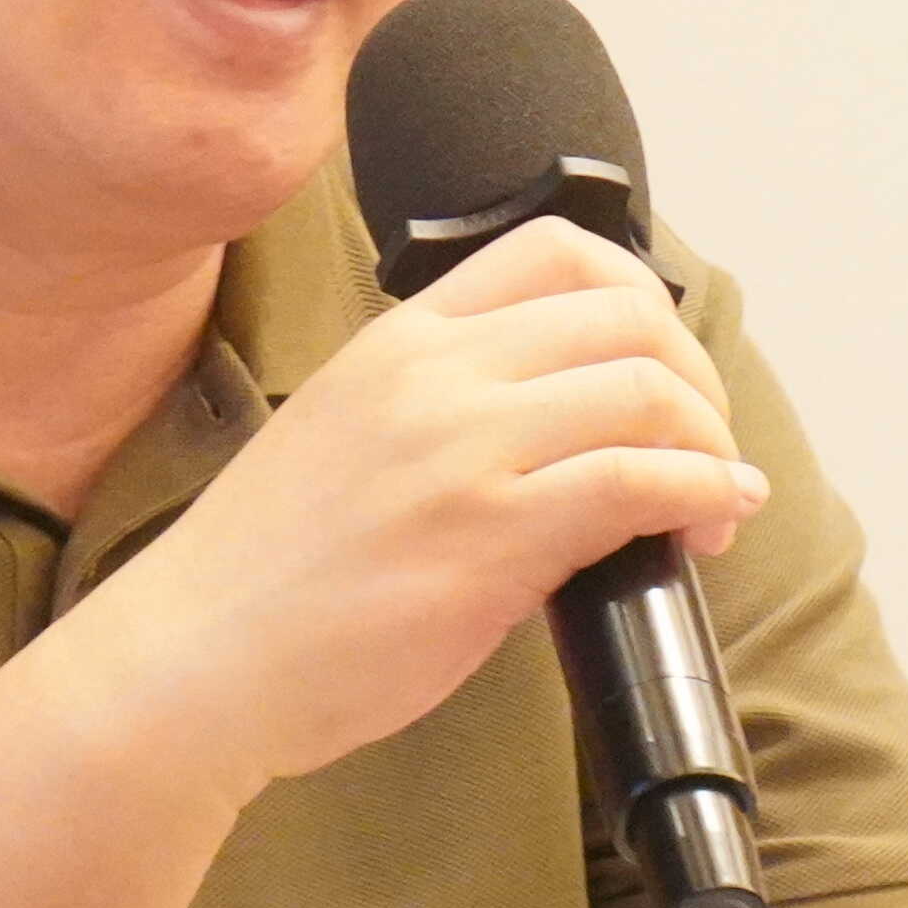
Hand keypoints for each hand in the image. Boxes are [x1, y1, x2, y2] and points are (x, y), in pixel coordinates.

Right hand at [66, 216, 761, 793]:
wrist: (192, 659)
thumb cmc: (263, 574)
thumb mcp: (345, 435)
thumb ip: (440, 411)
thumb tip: (560, 442)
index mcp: (399, 339)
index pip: (556, 249)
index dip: (641, 296)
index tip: (660, 365)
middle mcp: (434, 373)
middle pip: (626, 315)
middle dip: (696, 377)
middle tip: (705, 444)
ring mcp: (462, 449)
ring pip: (646, 390)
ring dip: (711, 443)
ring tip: (715, 501)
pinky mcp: (489, 535)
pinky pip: (639, 481)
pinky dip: (702, 492)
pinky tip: (711, 520)